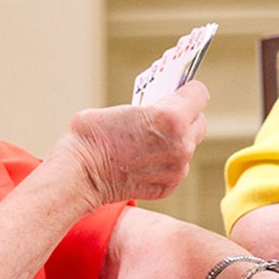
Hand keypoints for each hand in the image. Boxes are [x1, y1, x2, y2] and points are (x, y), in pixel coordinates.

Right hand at [59, 80, 209, 208]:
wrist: (79, 174)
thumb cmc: (93, 135)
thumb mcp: (126, 106)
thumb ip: (153, 106)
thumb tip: (163, 106)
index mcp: (172, 117)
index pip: (199, 94)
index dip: (188, 91)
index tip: (180, 91)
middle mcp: (181, 144)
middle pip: (199, 122)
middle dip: (186, 117)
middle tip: (166, 116)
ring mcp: (177, 169)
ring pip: (189, 146)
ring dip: (177, 141)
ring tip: (151, 140)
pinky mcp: (168, 186)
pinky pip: (176, 168)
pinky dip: (165, 162)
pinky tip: (144, 159)